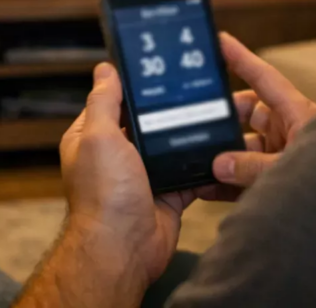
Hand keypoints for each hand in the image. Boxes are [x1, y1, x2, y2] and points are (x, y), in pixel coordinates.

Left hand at [60, 63, 194, 294]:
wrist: (124, 249)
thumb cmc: (104, 194)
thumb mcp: (99, 137)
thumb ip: (103, 102)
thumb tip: (105, 69)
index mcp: (93, 139)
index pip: (113, 102)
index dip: (133, 85)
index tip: (160, 66)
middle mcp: (117, 155)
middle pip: (147, 122)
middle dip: (170, 108)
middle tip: (199, 85)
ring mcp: (144, 175)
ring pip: (171, 145)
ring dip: (190, 133)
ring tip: (217, 109)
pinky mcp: (168, 193)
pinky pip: (190, 172)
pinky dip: (204, 163)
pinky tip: (222, 145)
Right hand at [196, 33, 315, 200]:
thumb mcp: (287, 169)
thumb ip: (251, 167)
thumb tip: (219, 164)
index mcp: (297, 113)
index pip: (263, 78)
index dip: (241, 58)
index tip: (219, 40)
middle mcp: (289, 128)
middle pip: (248, 111)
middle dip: (223, 116)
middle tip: (198, 120)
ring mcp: (283, 152)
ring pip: (244, 146)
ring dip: (222, 155)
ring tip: (196, 161)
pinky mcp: (278, 177)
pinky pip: (246, 174)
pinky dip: (227, 181)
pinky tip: (205, 188)